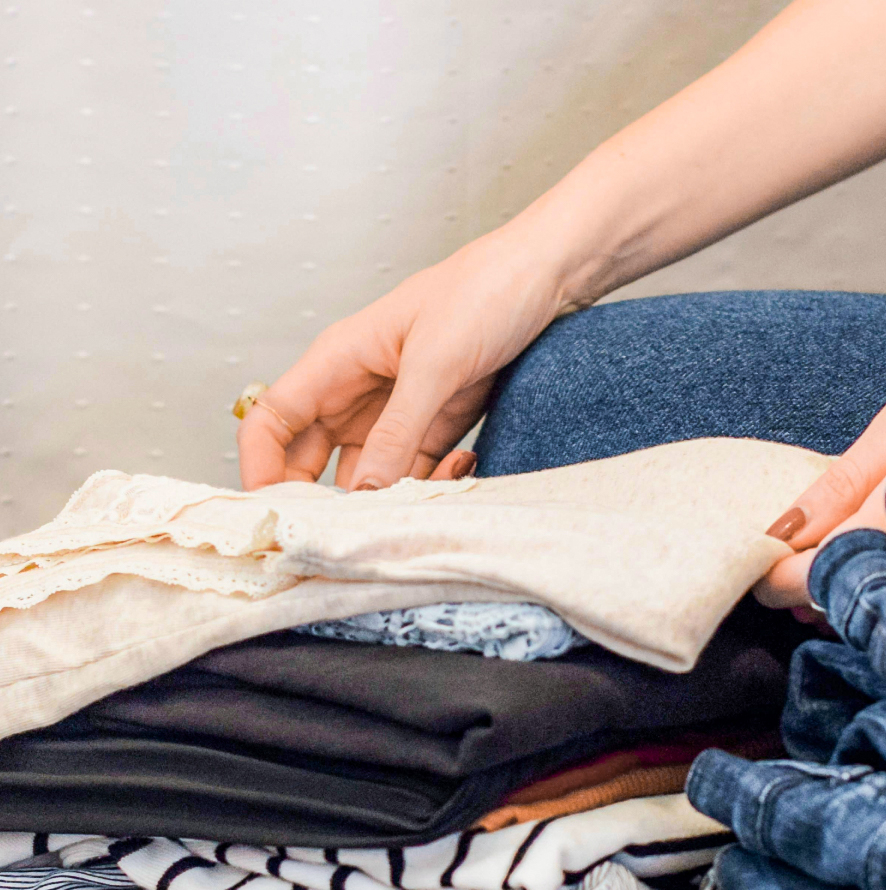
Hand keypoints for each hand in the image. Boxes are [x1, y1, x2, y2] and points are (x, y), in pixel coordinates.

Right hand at [237, 226, 574, 490]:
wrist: (545, 278)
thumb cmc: (484, 290)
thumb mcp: (436, 362)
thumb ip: (398, 429)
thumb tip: (364, 491)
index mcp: (337, 361)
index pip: (270, 420)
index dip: (259, 468)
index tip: (273, 513)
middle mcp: (355, 392)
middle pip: (309, 461)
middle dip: (324, 500)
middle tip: (350, 533)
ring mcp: (393, 414)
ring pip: (366, 479)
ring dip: (390, 497)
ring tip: (426, 496)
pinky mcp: (432, 428)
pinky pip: (412, 475)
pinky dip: (430, 484)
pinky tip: (461, 466)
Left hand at [755, 355, 885, 607]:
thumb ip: (847, 474)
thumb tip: (786, 525)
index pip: (824, 563)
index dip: (782, 581)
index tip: (760, 575)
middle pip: (851, 595)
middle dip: (809, 595)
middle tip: (785, 578)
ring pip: (884, 603)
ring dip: (845, 597)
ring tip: (824, 575)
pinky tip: (874, 575)